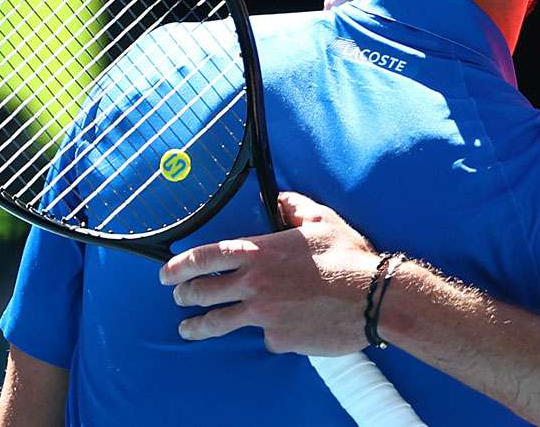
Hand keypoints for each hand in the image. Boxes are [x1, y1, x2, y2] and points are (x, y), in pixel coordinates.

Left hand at [160, 192, 380, 354]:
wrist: (373, 298)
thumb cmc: (348, 257)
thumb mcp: (322, 221)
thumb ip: (294, 207)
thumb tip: (278, 199)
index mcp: (259, 253)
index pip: (205, 257)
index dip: (179, 265)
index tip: (166, 273)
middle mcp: (254, 285)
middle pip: (202, 292)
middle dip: (184, 295)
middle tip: (179, 297)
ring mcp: (263, 316)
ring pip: (217, 323)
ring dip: (196, 327)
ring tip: (188, 329)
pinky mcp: (278, 340)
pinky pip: (265, 337)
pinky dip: (269, 332)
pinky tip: (280, 328)